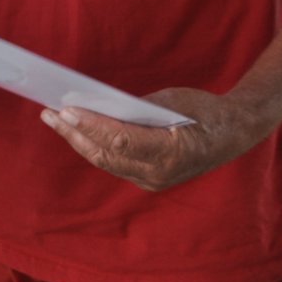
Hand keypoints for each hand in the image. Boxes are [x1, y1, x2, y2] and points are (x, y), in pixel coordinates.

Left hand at [39, 87, 271, 192]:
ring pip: (106, 161)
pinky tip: (77, 132)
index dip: (90, 125)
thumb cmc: (203, 111)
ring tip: (55, 121)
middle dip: (75, 134)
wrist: (232, 135)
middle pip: (106, 154)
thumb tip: (98, 107)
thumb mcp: (171, 100)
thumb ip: (136, 109)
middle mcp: (159, 173)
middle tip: (49, 113)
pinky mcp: (148, 180)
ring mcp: (153, 180)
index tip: (65, 110)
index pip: (120, 140)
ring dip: (79, 141)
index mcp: (170, 151)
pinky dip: (94, 146)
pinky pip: (114, 163)